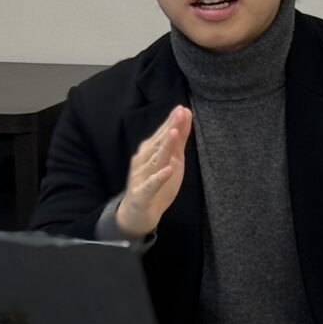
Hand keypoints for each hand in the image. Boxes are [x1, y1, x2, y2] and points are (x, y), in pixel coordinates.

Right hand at [116, 106, 192, 236]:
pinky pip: (150, 186)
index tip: (182, 109)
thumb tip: (185, 115)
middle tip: (179, 114)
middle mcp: (143, 162)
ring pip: (154, 161)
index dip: (171, 122)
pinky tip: (167, 171)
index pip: (161, 135)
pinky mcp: (141, 195)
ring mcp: (141, 177)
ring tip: (174, 134)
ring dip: (164, 147)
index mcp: (150, 153)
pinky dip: (158, 178)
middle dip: (169, 128)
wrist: (137, 214)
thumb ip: (178, 140)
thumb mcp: (171, 160)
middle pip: (158, 144)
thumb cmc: (155, 183)